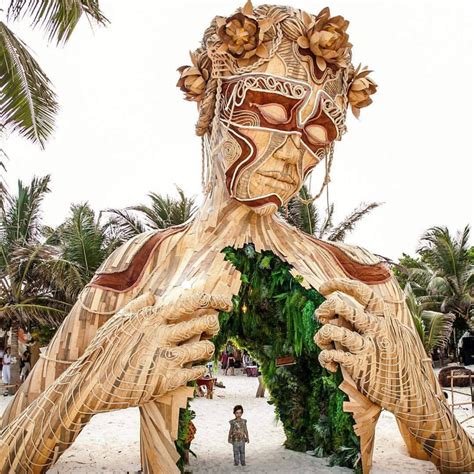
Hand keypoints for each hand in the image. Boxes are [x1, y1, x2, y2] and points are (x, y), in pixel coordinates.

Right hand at [0, 290, 231, 470]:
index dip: (215, 300)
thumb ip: (139, 305)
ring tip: (204, 348)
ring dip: (209, 347)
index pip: (193, 302)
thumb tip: (154, 295)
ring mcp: (165, 358)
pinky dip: (200, 368)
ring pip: (205, 348)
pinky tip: (195, 367)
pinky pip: (196, 372)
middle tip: (212, 328)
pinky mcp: (166, 381)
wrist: (91, 384)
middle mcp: (162, 335)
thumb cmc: (104, 350)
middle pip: (205, 322)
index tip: (226, 303)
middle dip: (214, 323)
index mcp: (153, 317)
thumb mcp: (118, 321)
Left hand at [313, 278, 427, 414]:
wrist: (415, 396)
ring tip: (322, 342)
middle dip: (324, 308)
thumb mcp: (401, 334)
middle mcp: (375, 328)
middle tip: (321, 317)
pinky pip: (331, 354)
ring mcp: (367, 347)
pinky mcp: (359, 366)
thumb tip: (364, 305)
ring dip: (320, 335)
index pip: (361, 291)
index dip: (338, 284)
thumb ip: (383, 320)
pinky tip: (329, 363)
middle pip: (340, 306)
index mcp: (385, 318)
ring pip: (331, 330)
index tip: (322, 288)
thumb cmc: (405, 363)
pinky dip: (324, 357)